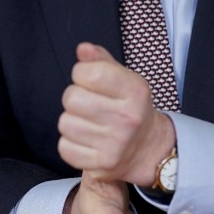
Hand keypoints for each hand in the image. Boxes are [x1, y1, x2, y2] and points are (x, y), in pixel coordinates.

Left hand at [58, 43, 174, 184]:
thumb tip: (83, 49)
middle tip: (88, 103)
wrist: (149, 149)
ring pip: (65, 123)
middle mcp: (128, 118)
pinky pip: (64, 148)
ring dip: (72, 120)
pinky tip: (86, 140)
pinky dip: (70, 143)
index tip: (89, 79)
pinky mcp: (102, 165)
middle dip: (75, 97)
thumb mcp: (124, 79)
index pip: (89, 73)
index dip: (81, 73)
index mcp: (135, 91)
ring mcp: (115, 144)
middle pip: (72, 98)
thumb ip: (101, 61)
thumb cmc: (130, 108)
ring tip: (89, 122)